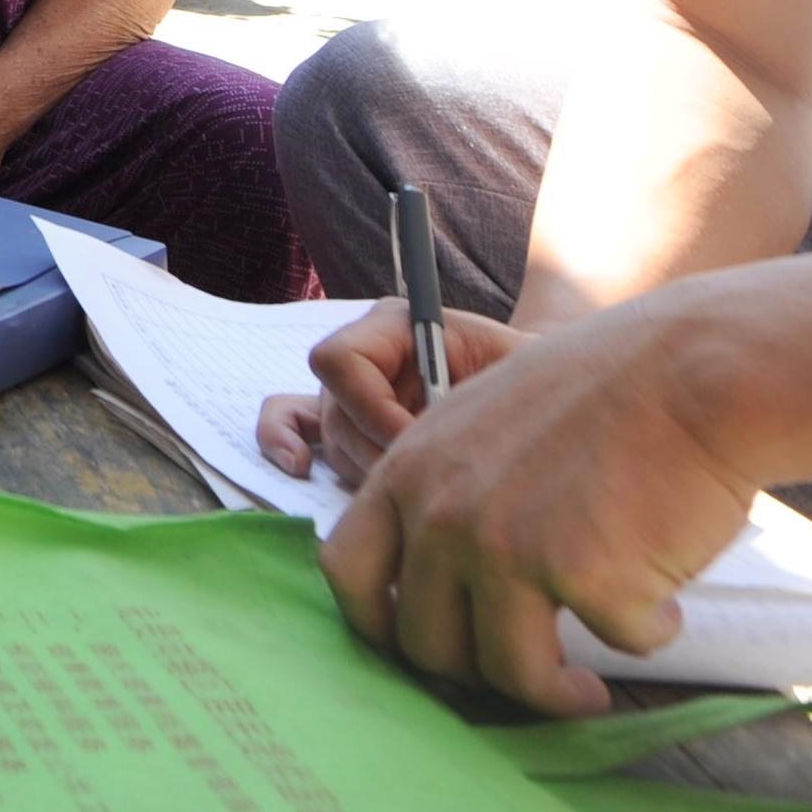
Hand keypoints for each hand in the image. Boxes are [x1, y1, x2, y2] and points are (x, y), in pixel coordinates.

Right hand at [255, 296, 526, 490]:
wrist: (530, 387)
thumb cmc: (525, 372)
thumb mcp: (513, 367)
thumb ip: (477, 389)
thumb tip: (433, 436)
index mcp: (394, 324)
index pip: (341, 362)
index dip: (371, 410)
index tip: (417, 444)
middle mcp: (361, 353)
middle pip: (335, 411)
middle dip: (378, 454)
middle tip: (427, 480)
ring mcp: (346, 389)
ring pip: (330, 439)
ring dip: (368, 471)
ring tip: (418, 487)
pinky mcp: (341, 420)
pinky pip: (287, 423)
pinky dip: (282, 443)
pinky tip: (298, 468)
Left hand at [303, 296, 762, 715]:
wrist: (693, 368)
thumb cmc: (604, 394)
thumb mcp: (484, 425)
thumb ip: (445, 493)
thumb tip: (436, 586)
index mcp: (410, 470)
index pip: (345, 572)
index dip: (381, 627)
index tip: (429, 649)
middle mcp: (444, 512)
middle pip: (426, 644)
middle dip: (478, 676)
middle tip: (525, 676)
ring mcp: (508, 547)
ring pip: (509, 672)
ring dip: (553, 694)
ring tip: (587, 689)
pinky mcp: (583, 575)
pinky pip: (613, 646)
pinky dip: (643, 635)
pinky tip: (664, 606)